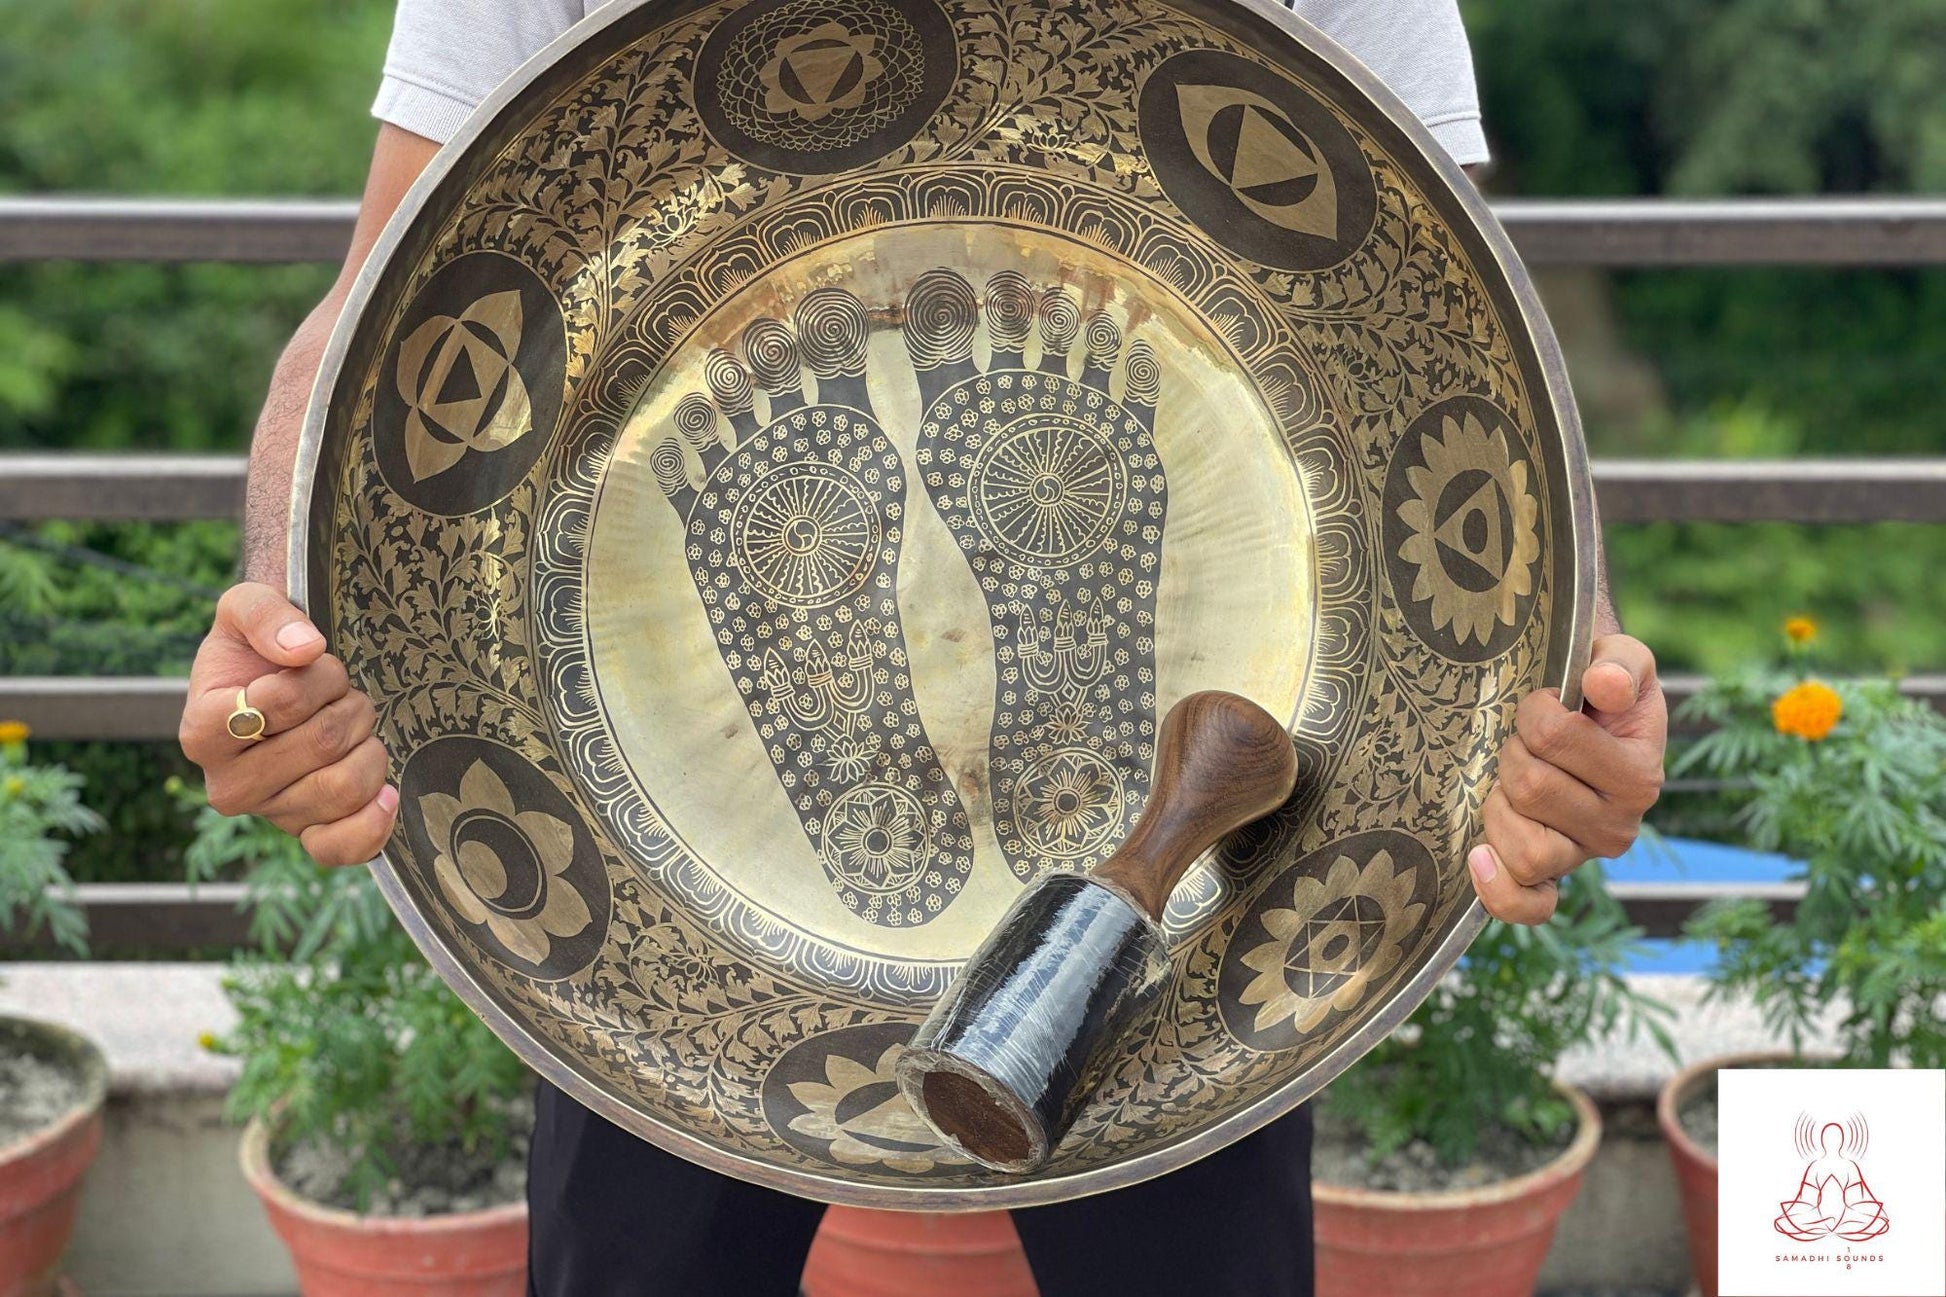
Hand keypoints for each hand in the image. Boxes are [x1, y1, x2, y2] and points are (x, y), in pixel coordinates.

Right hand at [178, 583, 396, 866]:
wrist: (274, 684)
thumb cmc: (257, 647)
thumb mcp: (246, 606)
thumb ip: (265, 614)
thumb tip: (303, 648)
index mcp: (201, 731)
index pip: (282, 701)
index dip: (319, 674)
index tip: (315, 662)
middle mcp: (227, 785)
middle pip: (323, 742)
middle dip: (350, 704)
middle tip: (341, 695)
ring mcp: (269, 814)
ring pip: (344, 785)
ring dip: (367, 743)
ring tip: (351, 727)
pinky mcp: (306, 834)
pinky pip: (340, 848)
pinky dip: (373, 822)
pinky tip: (387, 793)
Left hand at [1468, 633, 1666, 923]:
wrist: (1584, 717)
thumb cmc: (1598, 687)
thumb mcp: (1620, 658)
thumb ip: (1619, 664)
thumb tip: (1604, 686)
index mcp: (1640, 776)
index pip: (1554, 737)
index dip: (1533, 711)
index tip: (1544, 703)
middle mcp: (1619, 827)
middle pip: (1529, 789)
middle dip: (1512, 752)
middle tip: (1524, 742)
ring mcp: (1582, 856)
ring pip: (1523, 847)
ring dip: (1499, 804)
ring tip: (1511, 780)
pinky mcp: (1550, 877)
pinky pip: (1527, 905)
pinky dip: (1499, 891)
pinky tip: (1478, 858)